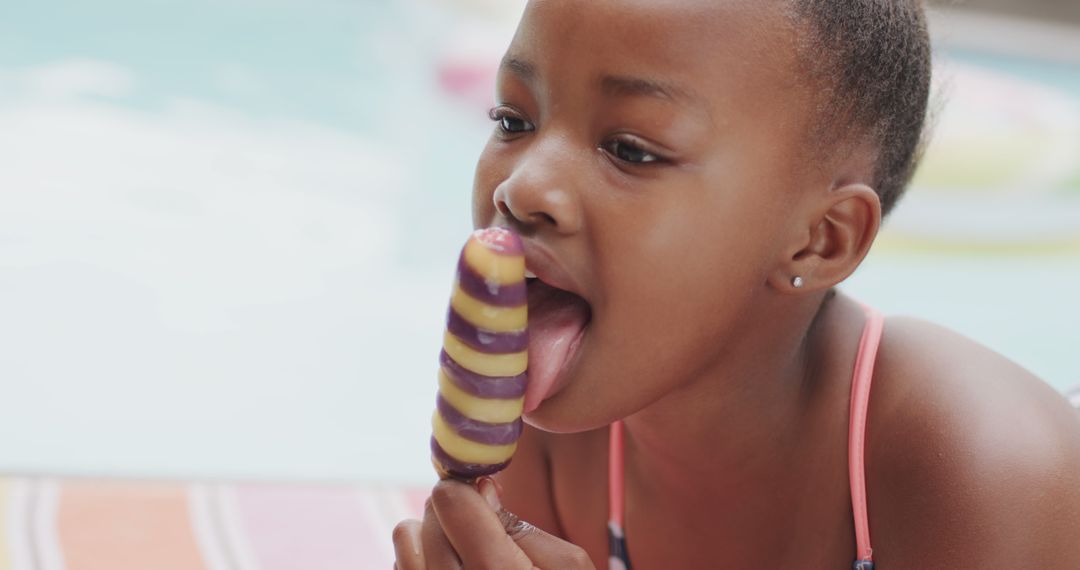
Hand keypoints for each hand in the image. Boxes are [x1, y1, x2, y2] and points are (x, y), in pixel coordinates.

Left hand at [392, 477, 594, 569]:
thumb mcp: (566, 568)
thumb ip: (523, 528)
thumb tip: (483, 490)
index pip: (451, 501)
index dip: (469, 492)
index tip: (485, 500)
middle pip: (427, 516)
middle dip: (453, 513)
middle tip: (480, 530)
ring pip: (404, 538)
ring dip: (430, 535)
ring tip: (462, 552)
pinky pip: (400, 566)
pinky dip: (420, 562)